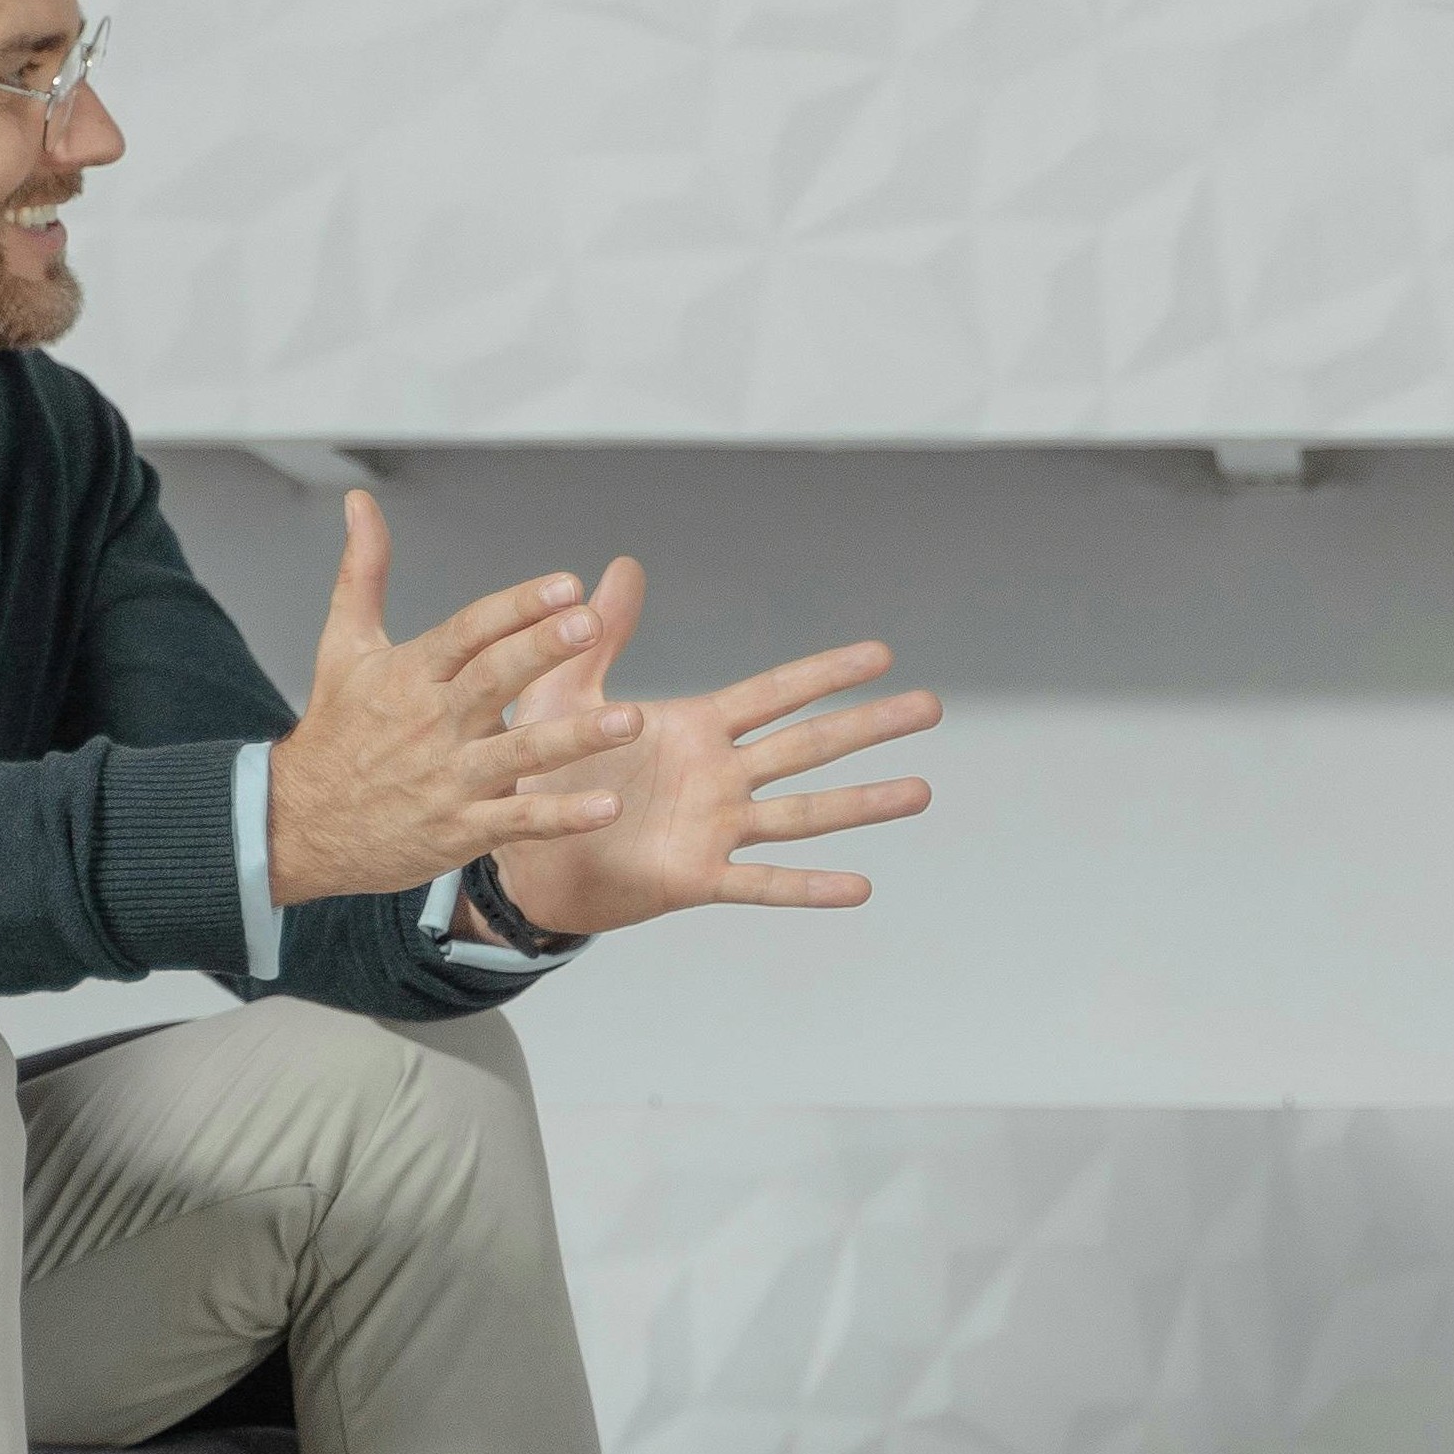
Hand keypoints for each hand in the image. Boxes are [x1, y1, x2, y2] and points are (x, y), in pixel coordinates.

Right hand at [265, 493, 646, 904]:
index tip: (566, 584)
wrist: (299, 823)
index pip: (469, 631)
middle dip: (543, 650)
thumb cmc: (335, 729)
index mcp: (410, 674)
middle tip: (591, 624)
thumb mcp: (343, 645)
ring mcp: (447, 778)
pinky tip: (607, 807)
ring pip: (519, 753)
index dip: (516, 606)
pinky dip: (562, 816)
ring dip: (576, 738)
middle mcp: (432, 722)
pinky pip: (517, 822)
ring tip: (630, 721)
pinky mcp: (458, 830)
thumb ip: (364, 571)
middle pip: (494, 679)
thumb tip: (360, 504)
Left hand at [488, 556, 944, 938]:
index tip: (881, 654)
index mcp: (695, 729)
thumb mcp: (565, 693)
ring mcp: (714, 828)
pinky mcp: (695, 878)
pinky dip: (809, 887)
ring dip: (863, 802)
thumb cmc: (543, 771)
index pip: (774, 693)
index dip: (827, 673)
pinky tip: (859, 887)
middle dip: (870, 726)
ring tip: (921, 791)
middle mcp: (718, 777)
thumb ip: (601, 635)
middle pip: (809, 746)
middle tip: (931, 705)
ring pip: (803, 813)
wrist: (523, 855)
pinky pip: (761, 882)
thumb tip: (624, 566)